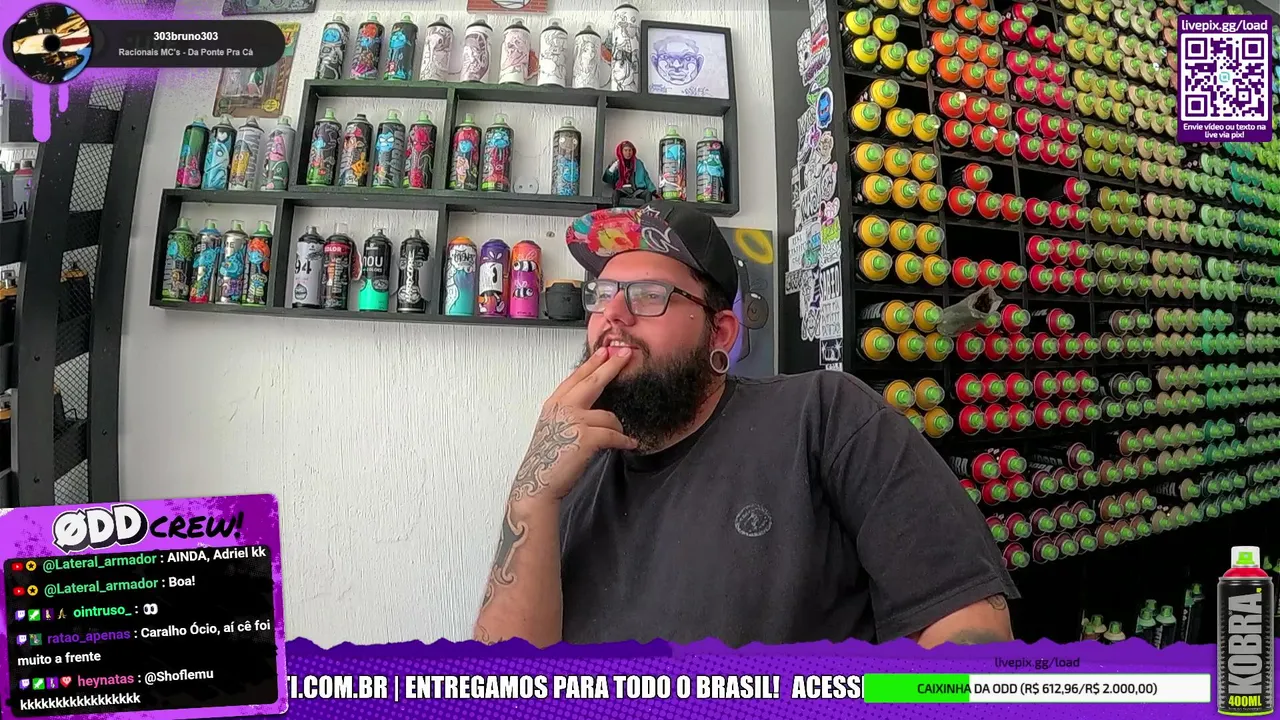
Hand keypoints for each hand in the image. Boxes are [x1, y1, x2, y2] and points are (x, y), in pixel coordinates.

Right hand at [509, 347, 636, 503]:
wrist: (538, 485)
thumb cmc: (547, 461)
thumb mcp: (554, 428)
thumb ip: (569, 413)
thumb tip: (595, 405)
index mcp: (554, 404)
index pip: (576, 377)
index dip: (593, 363)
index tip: (605, 351)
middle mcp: (562, 407)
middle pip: (593, 381)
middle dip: (612, 365)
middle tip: (626, 354)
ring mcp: (574, 420)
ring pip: (609, 416)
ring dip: (617, 428)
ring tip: (619, 437)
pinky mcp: (586, 437)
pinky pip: (614, 434)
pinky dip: (624, 441)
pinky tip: (630, 444)